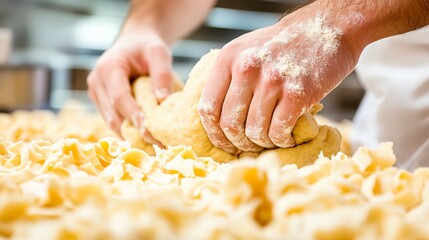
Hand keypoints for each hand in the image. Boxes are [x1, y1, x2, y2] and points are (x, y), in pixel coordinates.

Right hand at [87, 28, 172, 143]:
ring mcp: (96, 95)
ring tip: (155, 144)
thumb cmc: (146, 46)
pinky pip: (114, 121)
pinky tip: (146, 139)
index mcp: (108, 68)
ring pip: (112, 122)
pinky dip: (129, 130)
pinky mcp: (101, 103)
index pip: (119, 98)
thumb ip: (161, 74)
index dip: (134, 115)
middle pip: (114, 115)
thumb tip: (162, 100)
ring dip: (132, 134)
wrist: (134, 43)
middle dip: (135, 131)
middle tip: (158, 143)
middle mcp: (97, 83)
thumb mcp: (158, 52)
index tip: (151, 130)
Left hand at [198, 10, 361, 153]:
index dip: (214, 134)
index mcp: (228, 59)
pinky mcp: (297, 93)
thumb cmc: (282, 46)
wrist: (325, 29)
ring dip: (263, 143)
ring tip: (271, 138)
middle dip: (239, 143)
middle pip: (230, 125)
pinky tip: (287, 136)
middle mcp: (246, 68)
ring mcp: (272, 80)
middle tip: (250, 146)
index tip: (225, 144)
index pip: (208, 108)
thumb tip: (217, 120)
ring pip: (255, 132)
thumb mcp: (246, 50)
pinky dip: (282, 141)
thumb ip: (229, 78)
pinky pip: (279, 132)